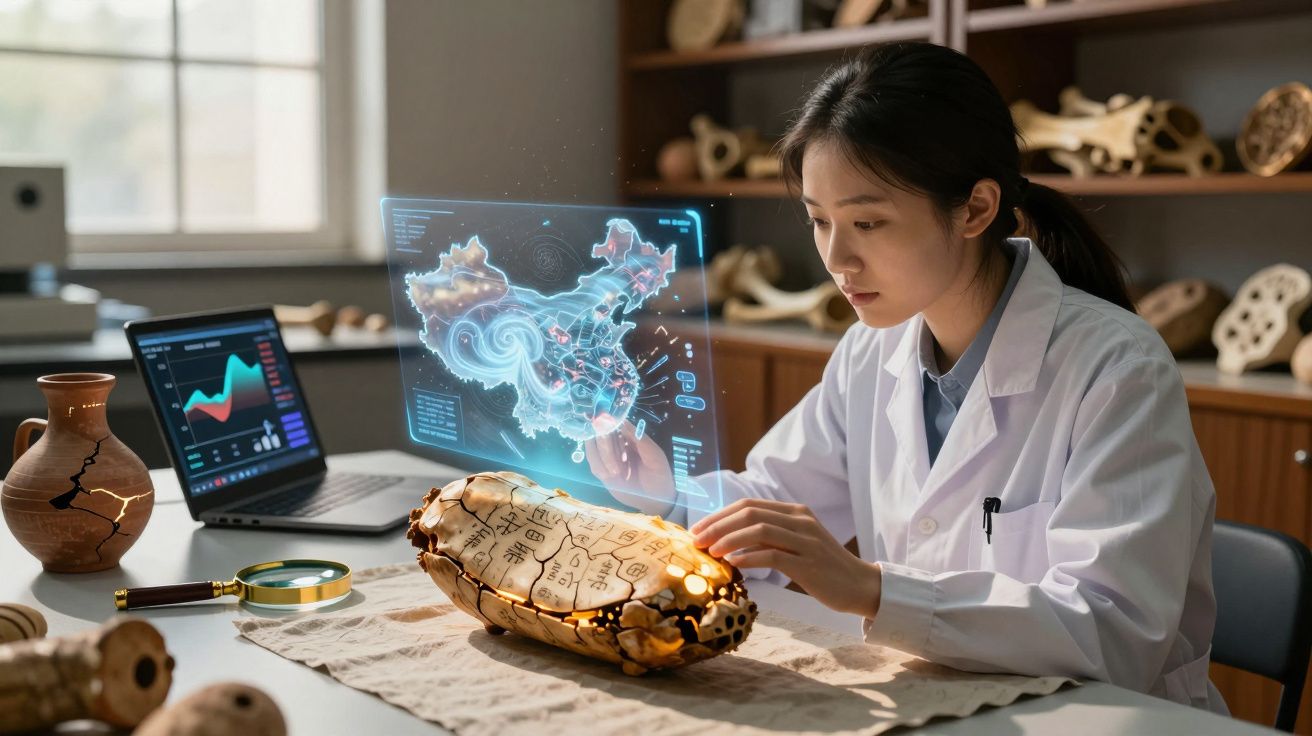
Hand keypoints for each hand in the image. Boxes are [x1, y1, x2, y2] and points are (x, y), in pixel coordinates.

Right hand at [585, 421, 675, 516]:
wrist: (656, 500)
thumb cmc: (659, 475)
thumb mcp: (654, 456)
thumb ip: (640, 439)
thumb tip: (623, 421)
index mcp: (629, 437)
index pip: (613, 423)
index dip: (607, 422)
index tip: (604, 421)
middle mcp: (616, 445)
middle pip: (600, 435)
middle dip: (605, 443)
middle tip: (619, 456)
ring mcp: (607, 459)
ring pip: (594, 450)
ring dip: (604, 458)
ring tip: (618, 471)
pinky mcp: (603, 473)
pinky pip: (594, 465)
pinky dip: (600, 468)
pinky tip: (611, 474)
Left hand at [691, 498, 881, 618]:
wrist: (859, 586)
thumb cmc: (822, 568)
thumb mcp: (796, 544)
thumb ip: (770, 537)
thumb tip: (728, 541)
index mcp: (795, 512)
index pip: (749, 505)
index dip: (719, 515)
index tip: (698, 529)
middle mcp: (800, 520)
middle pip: (750, 513)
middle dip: (718, 525)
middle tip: (697, 540)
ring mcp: (806, 540)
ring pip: (758, 530)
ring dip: (729, 539)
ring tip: (711, 551)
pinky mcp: (808, 562)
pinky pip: (772, 555)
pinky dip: (749, 557)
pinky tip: (734, 564)